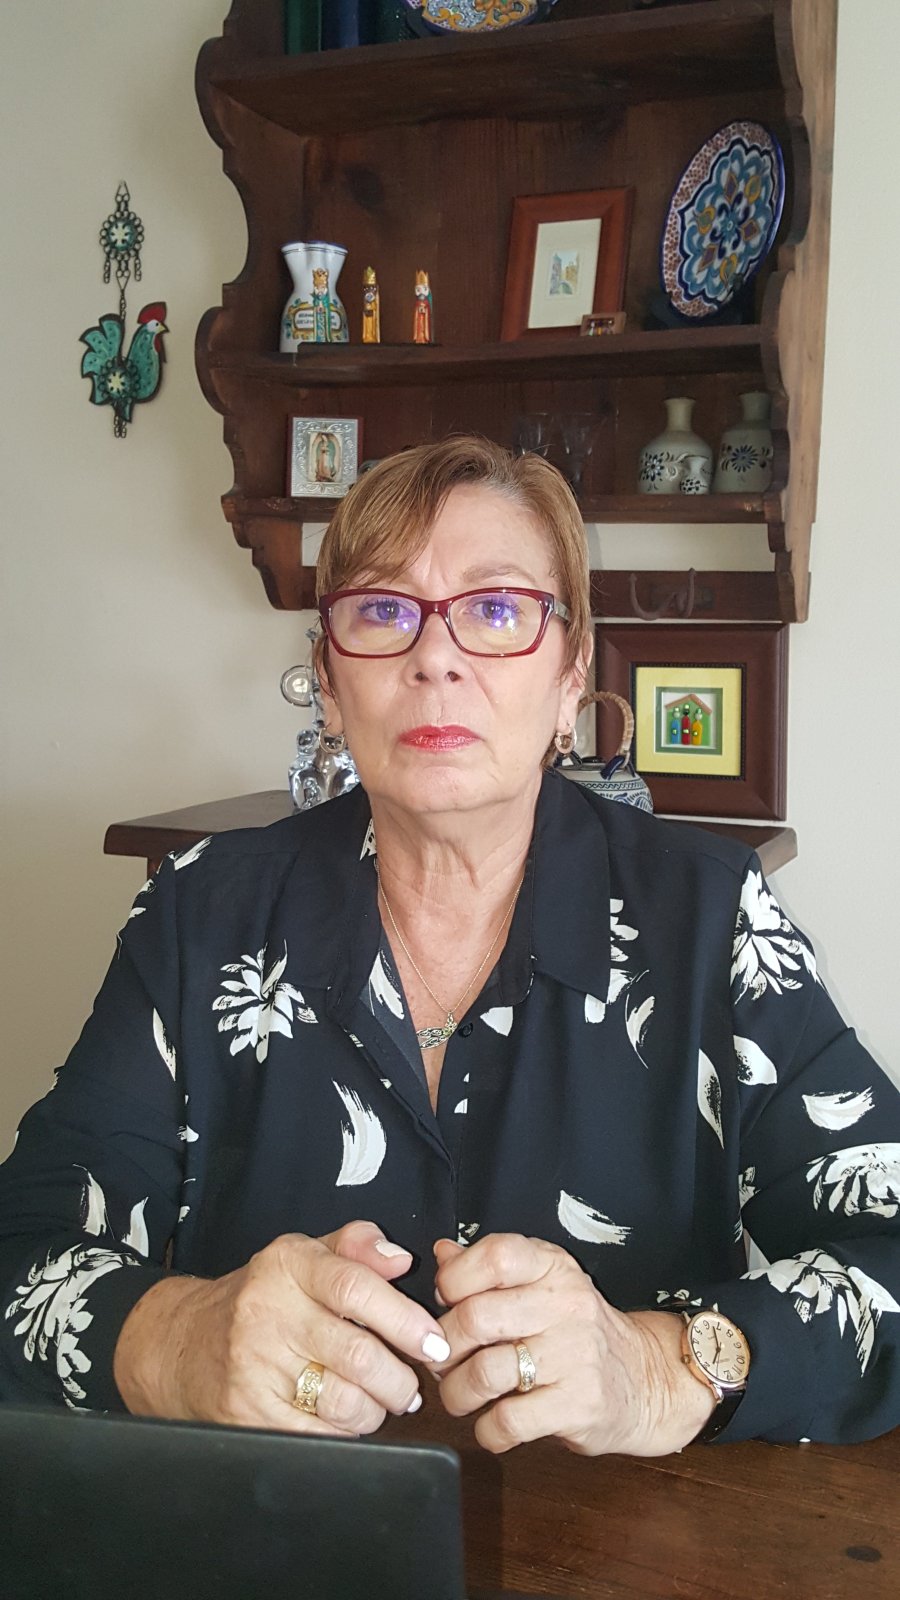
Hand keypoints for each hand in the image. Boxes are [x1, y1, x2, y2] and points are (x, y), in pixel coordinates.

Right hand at [113, 1221, 450, 1435]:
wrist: (181, 1343)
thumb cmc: (260, 1298)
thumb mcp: (302, 1257)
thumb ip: (355, 1248)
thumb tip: (401, 1259)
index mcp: (286, 1264)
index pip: (355, 1287)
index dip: (404, 1318)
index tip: (434, 1341)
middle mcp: (267, 1311)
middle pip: (358, 1354)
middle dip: (400, 1378)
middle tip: (413, 1383)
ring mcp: (253, 1367)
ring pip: (343, 1401)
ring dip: (378, 1409)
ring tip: (383, 1401)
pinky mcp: (246, 1414)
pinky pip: (318, 1435)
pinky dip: (346, 1433)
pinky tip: (347, 1419)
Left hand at [431, 1235, 714, 1456]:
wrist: (647, 1381)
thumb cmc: (579, 1333)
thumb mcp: (543, 1287)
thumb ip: (491, 1270)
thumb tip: (442, 1255)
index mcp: (554, 1268)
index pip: (495, 1256)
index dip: (454, 1279)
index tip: (445, 1302)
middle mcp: (567, 1305)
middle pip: (476, 1317)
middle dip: (443, 1346)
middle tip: (441, 1360)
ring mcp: (575, 1356)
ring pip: (484, 1373)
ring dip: (455, 1392)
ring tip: (459, 1396)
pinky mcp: (578, 1406)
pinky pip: (507, 1421)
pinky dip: (485, 1429)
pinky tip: (491, 1423)